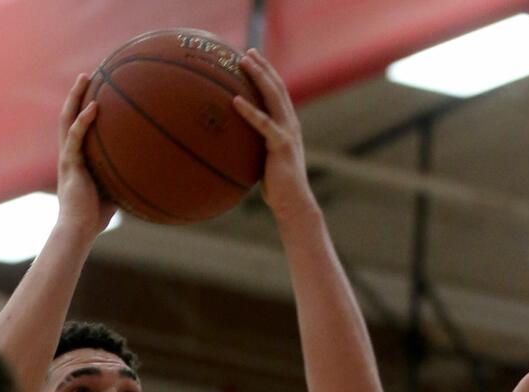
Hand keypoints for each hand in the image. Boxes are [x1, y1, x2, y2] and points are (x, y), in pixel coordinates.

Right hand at [56, 74, 116, 236]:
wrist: (79, 230)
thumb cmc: (95, 217)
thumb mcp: (114, 190)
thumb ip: (124, 176)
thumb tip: (149, 170)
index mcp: (76, 159)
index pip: (77, 128)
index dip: (82, 108)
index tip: (95, 90)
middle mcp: (69, 154)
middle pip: (69, 117)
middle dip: (77, 94)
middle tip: (88, 74)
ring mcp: (68, 158)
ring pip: (67, 120)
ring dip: (76, 97)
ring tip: (85, 77)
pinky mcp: (70, 164)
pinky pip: (76, 137)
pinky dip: (84, 121)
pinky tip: (95, 107)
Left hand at [233, 50, 312, 220]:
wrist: (293, 202)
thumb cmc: (277, 188)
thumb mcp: (265, 162)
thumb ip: (256, 149)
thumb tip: (235, 148)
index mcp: (288, 126)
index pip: (278, 93)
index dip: (267, 74)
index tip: (254, 60)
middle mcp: (290, 124)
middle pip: (277, 87)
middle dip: (263, 67)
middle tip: (247, 52)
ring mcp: (288, 132)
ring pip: (273, 96)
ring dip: (258, 76)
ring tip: (244, 62)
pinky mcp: (281, 144)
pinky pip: (262, 123)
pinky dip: (249, 111)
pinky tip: (235, 100)